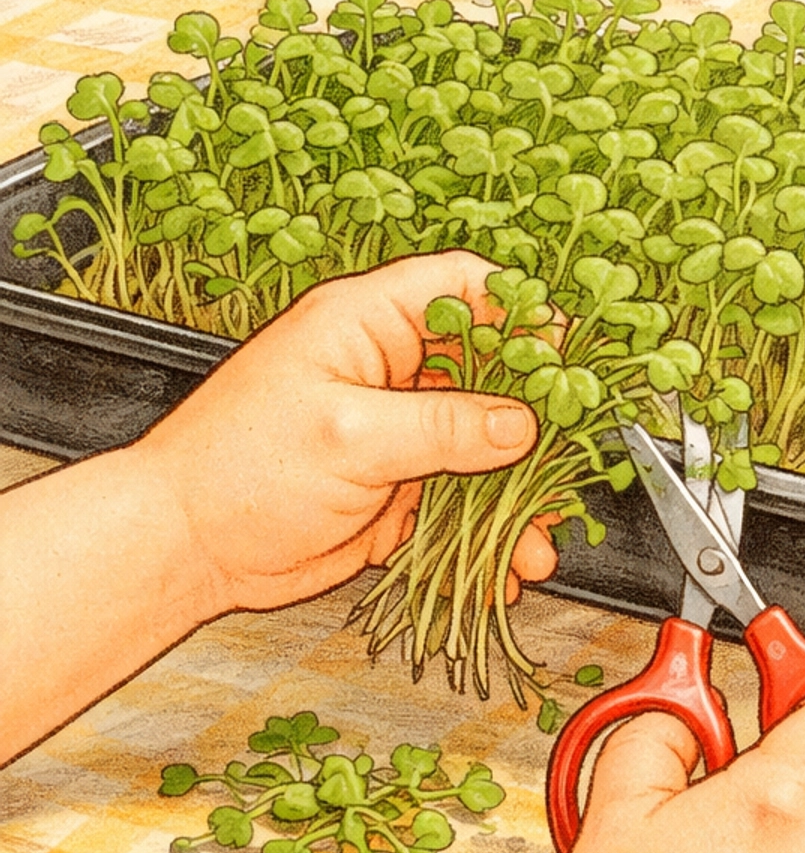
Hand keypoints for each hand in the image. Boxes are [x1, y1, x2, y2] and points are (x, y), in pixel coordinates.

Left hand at [134, 251, 557, 618]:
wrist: (186, 549)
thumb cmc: (235, 469)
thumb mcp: (347, 436)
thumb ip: (441, 427)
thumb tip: (518, 424)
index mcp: (365, 324)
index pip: (460, 288)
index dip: (518, 312)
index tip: (562, 354)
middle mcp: (387, 371)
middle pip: (489, 373)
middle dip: (535, 418)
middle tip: (571, 455)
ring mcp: (395, 433)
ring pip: (484, 448)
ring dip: (518, 493)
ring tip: (541, 533)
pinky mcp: (395, 490)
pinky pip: (461, 504)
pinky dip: (489, 534)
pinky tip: (505, 563)